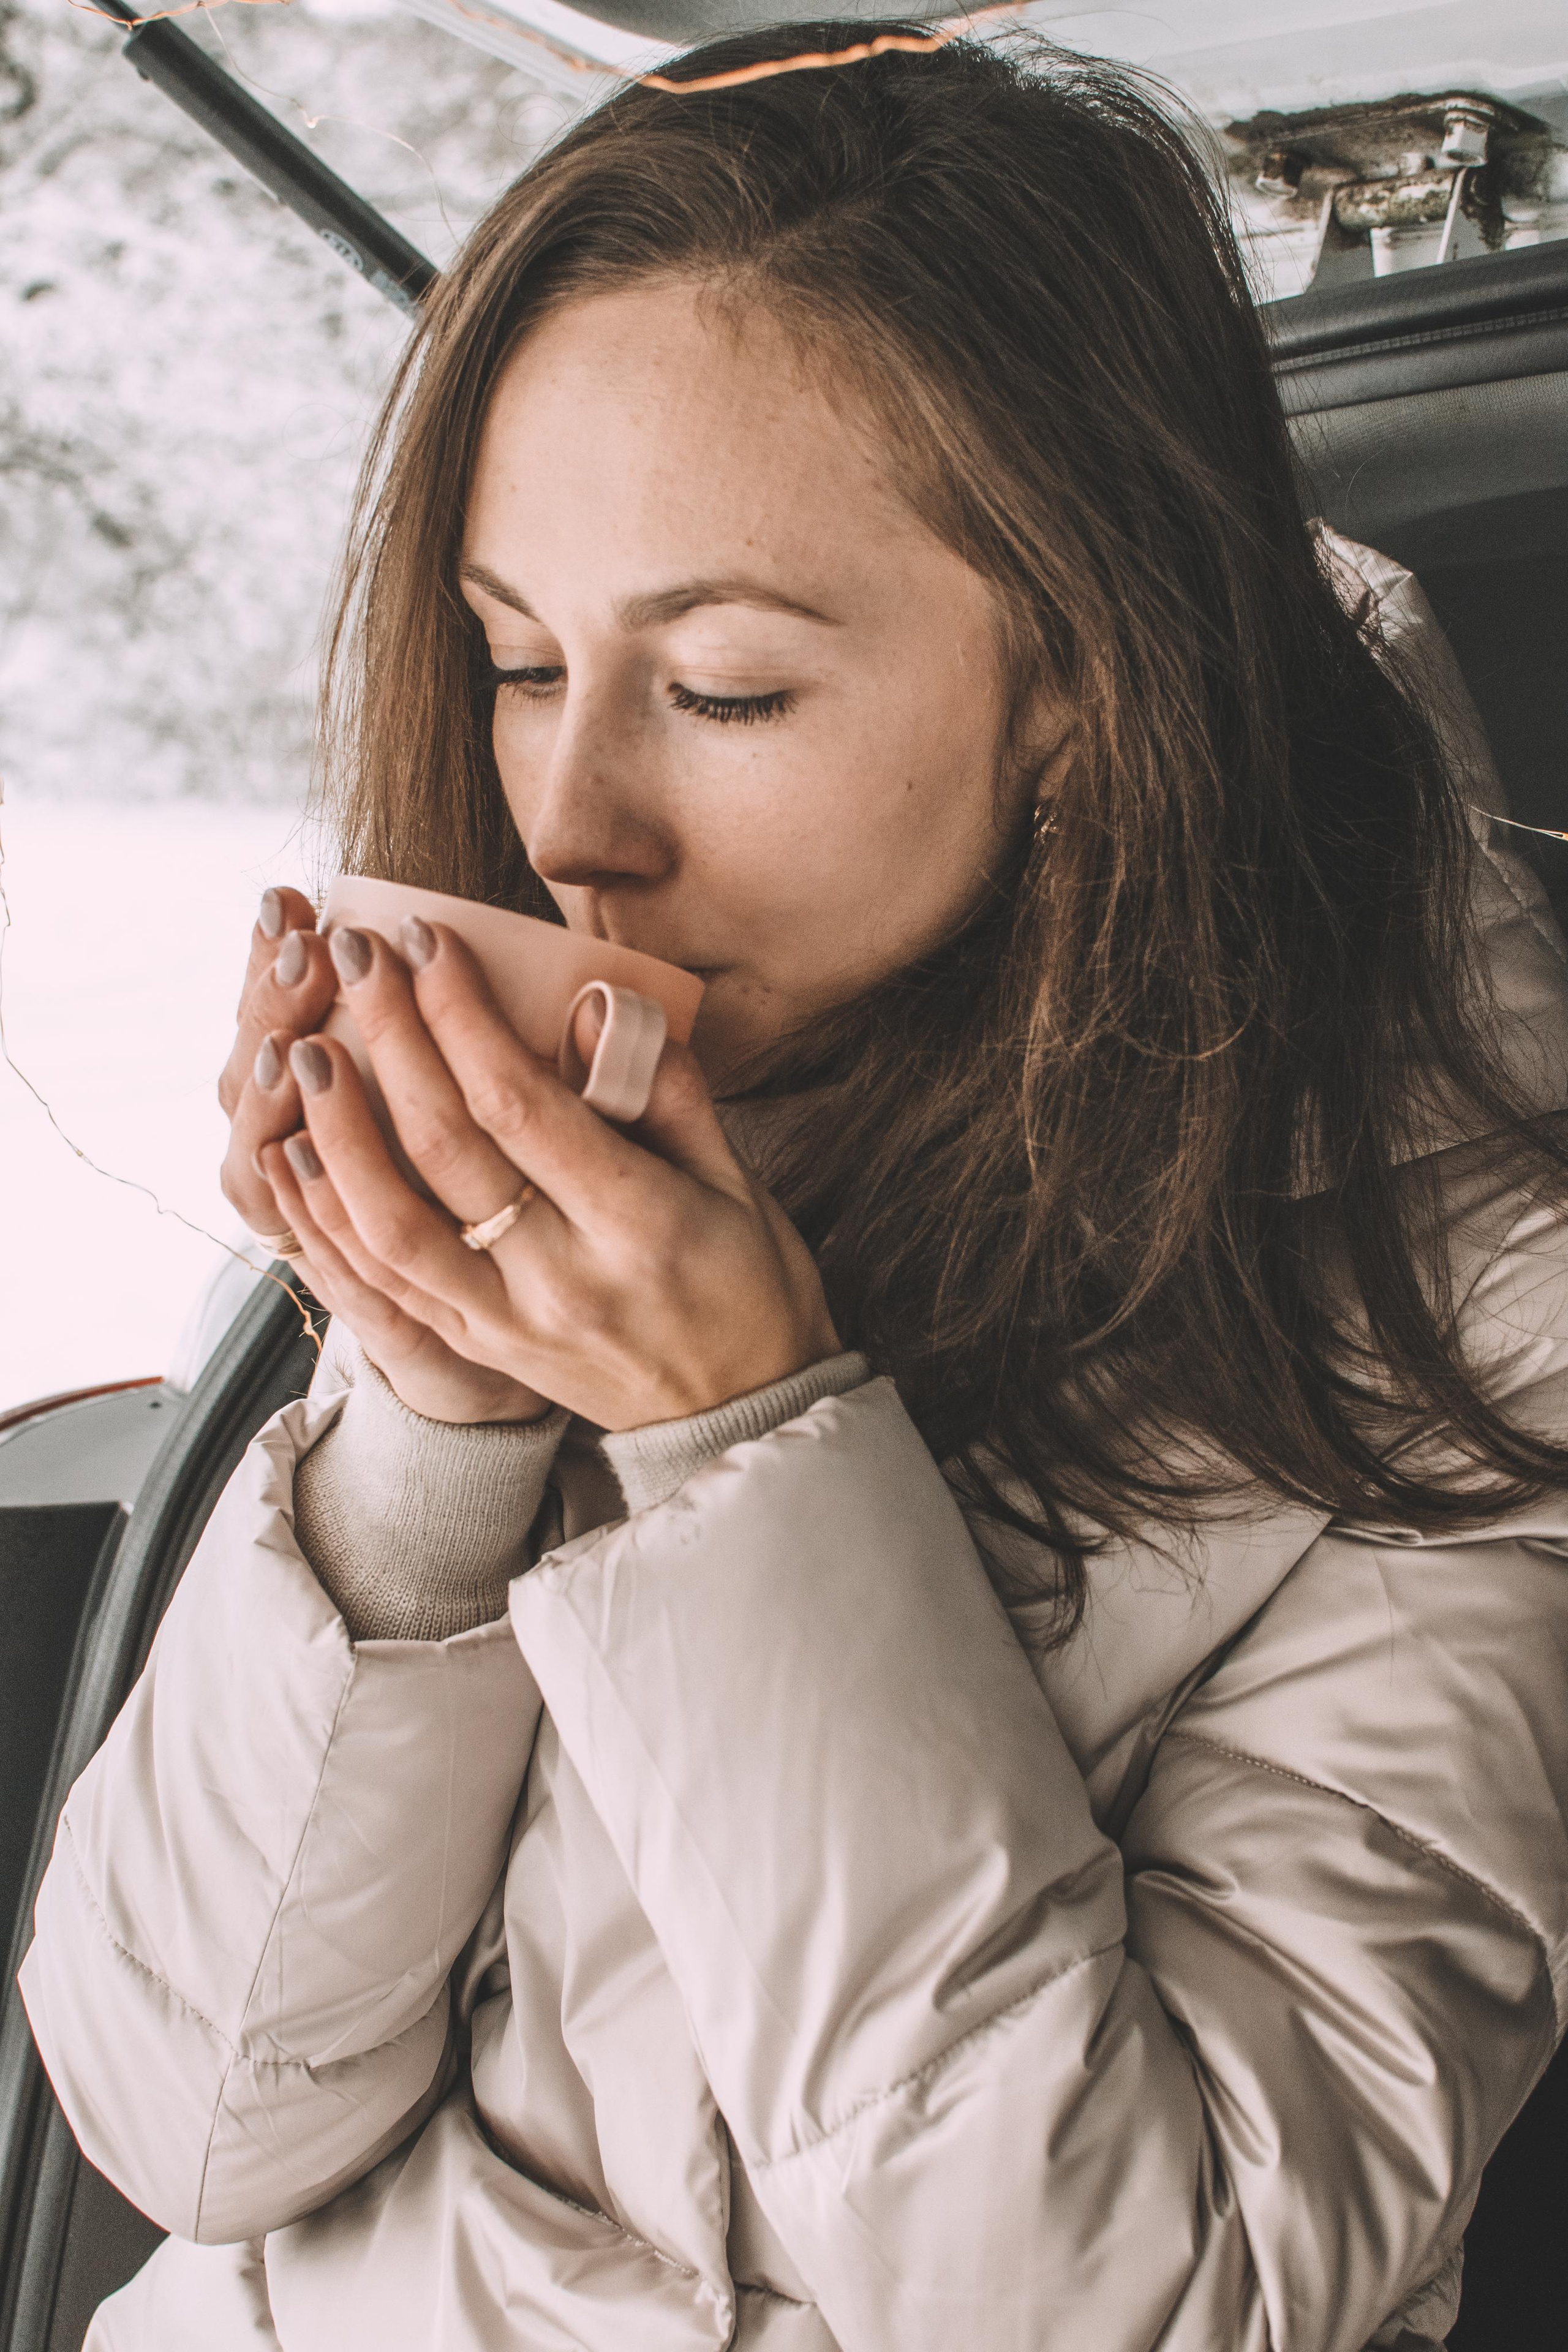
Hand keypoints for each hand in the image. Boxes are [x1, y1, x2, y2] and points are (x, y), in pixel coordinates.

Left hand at [255, 919, 840, 1433]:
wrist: (742, 1418)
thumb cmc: (750, 1285)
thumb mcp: (741, 1182)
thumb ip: (667, 1090)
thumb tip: (591, 1001)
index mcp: (638, 1225)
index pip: (522, 1105)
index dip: (462, 1016)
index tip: (427, 941)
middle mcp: (562, 1278)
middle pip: (447, 1148)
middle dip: (390, 1040)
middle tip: (353, 956)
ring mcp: (509, 1323)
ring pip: (392, 1224)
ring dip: (336, 1131)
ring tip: (303, 1052)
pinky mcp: (476, 1348)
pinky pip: (380, 1283)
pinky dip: (327, 1219)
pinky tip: (295, 1156)